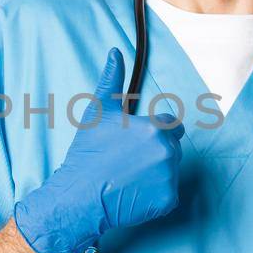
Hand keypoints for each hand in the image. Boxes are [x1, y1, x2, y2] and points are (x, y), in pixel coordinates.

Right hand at [13, 48, 184, 252]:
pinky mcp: (167, 200)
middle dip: (157, 150)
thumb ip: (112, 80)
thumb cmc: (87, 153)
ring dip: (157, 172)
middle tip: (129, 160)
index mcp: (155, 128)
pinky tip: (134, 193)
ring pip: (171, 169)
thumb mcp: (97, 112)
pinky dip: (155, 195)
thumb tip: (115, 53)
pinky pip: (168, 193)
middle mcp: (167, 151)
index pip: (171, 124)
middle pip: (173, 146)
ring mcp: (169, 177)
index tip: (134, 141)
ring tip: (130, 176)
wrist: (79, 196)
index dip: (152, 131)